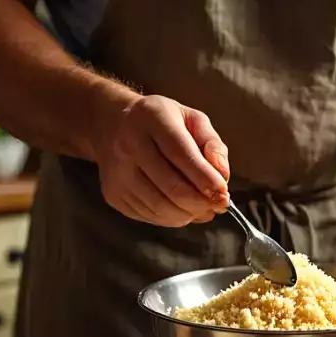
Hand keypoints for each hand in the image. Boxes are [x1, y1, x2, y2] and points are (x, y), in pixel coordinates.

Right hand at [96, 95, 229, 226]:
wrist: (112, 125)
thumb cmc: (160, 122)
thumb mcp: (191, 118)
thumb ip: (212, 144)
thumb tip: (222, 175)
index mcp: (151, 118)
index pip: (181, 155)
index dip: (206, 179)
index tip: (223, 193)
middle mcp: (129, 145)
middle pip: (172, 187)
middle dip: (201, 202)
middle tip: (218, 205)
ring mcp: (117, 173)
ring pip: (161, 207)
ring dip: (189, 214)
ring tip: (203, 207)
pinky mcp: (113, 194)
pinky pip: (149, 216)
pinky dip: (172, 218)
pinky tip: (182, 208)